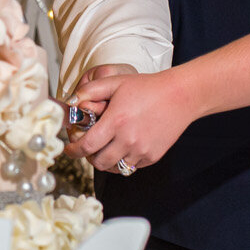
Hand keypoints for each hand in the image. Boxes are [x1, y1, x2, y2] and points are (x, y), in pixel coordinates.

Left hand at [68, 69, 195, 175]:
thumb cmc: (147, 87)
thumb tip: (72, 102)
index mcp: (115, 122)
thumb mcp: (116, 82)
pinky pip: (131, 166)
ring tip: (106, 149)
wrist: (180, 96)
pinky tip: (124, 147)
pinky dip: (124, 160)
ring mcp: (141, 150)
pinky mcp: (152, 156)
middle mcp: (128, 140)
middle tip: (89, 148)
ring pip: (114, 167)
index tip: (70, 150)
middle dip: (89, 157)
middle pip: (98, 162)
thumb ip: (90, 90)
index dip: (73, 151)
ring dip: (106, 161)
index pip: (86, 146)